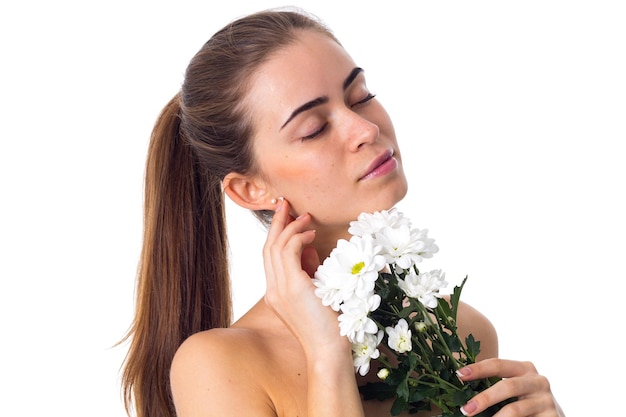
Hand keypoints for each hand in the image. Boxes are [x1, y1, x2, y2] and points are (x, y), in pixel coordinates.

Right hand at [262, 198, 350, 355]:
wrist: (329, 351)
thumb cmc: (329, 326)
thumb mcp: (316, 291)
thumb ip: (308, 269)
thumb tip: (308, 245)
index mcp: (276, 293)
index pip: (271, 257)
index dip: (277, 234)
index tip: (287, 216)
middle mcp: (273, 291)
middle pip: (268, 248)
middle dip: (277, 223)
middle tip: (285, 204)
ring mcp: (279, 290)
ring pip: (275, 247)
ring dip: (290, 227)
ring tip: (305, 216)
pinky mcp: (292, 288)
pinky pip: (288, 252)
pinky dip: (298, 238)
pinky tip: (311, 234)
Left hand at [456, 358, 564, 415]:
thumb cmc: (525, 402)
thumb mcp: (512, 389)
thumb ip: (493, 384)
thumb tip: (458, 387)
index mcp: (524, 368)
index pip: (498, 364)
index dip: (478, 369)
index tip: (459, 375)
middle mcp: (538, 380)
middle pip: (508, 386)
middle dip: (484, 398)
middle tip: (466, 409)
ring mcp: (546, 400)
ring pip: (515, 409)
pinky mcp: (553, 416)